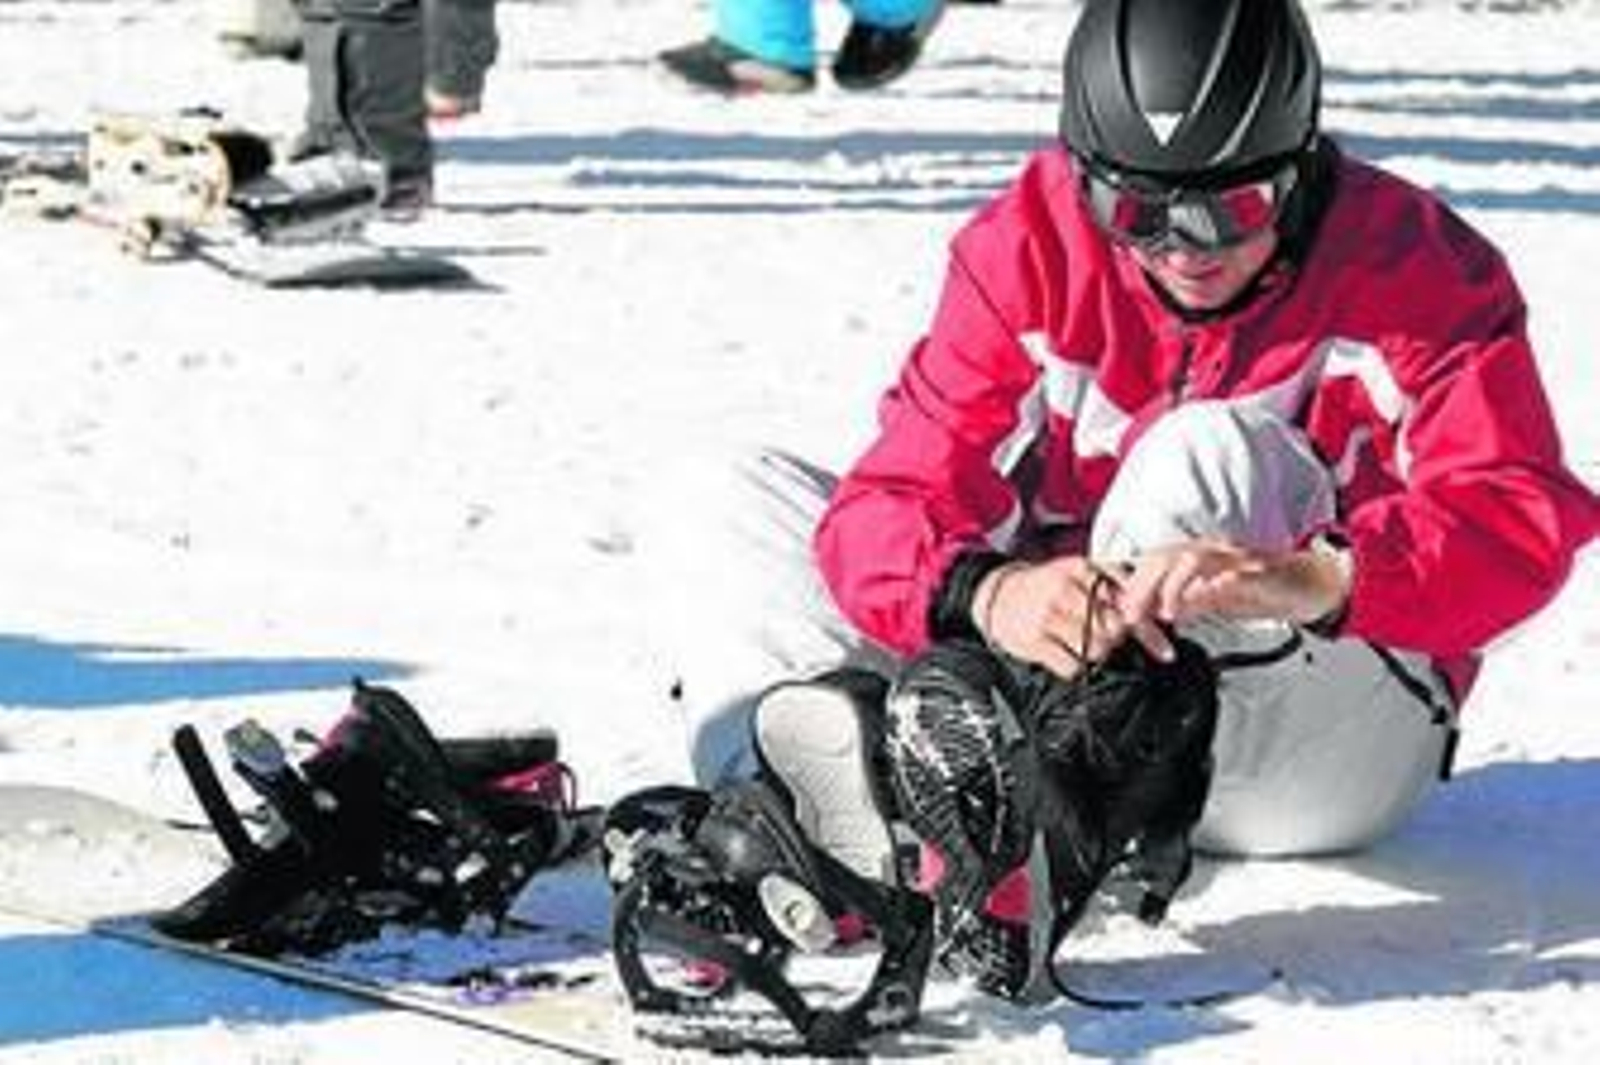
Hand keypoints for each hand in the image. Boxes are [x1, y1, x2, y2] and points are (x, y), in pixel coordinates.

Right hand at [972, 556, 1173, 678]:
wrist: (997, 594)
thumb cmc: (1045, 586)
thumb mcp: (1080, 574)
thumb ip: (1116, 588)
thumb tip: (1156, 615)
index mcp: (1081, 569)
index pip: (1127, 601)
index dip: (1148, 629)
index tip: (1165, 651)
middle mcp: (1065, 589)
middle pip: (1115, 630)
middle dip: (1114, 639)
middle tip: (1101, 635)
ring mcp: (1048, 616)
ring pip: (1096, 650)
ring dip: (1094, 653)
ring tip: (1079, 641)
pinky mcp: (1034, 641)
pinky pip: (1072, 667)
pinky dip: (1073, 666)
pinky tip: (1063, 652)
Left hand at [1112, 539, 1350, 629]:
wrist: (1311, 584)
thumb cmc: (1263, 590)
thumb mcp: (1218, 599)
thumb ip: (1190, 603)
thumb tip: (1162, 615)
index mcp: (1197, 555)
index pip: (1153, 562)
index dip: (1131, 585)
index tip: (1117, 612)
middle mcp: (1211, 550)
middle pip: (1163, 557)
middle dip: (1140, 586)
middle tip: (1128, 617)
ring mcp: (1233, 558)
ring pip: (1190, 559)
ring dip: (1169, 585)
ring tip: (1161, 612)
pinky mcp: (1257, 570)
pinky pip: (1229, 574)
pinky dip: (1210, 587)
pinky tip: (1198, 604)